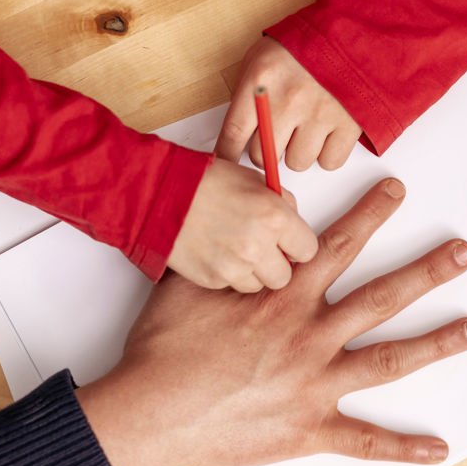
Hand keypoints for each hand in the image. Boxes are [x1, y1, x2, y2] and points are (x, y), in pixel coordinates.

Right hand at [78, 179, 466, 465]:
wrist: (153, 410)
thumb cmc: (164, 348)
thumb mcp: (189, 282)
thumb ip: (227, 251)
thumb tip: (247, 214)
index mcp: (283, 297)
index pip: (337, 245)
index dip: (370, 214)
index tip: (397, 191)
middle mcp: (309, 335)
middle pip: (381, 296)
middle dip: (426, 272)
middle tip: (463, 253)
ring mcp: (314, 384)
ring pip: (387, 360)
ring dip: (434, 344)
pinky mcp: (308, 429)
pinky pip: (363, 440)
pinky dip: (401, 447)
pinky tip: (437, 448)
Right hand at [165, 158, 317, 291]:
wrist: (158, 194)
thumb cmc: (202, 181)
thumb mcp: (254, 180)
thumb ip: (281, 204)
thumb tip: (293, 222)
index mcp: (274, 217)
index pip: (308, 250)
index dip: (297, 246)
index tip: (288, 242)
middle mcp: (257, 245)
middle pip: (285, 276)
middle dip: (276, 264)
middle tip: (262, 248)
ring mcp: (234, 266)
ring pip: (258, 285)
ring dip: (251, 271)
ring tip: (234, 248)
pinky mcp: (212, 279)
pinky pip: (231, 284)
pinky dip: (227, 273)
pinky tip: (216, 252)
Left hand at [218, 37, 363, 172]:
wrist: (353, 29)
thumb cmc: (305, 44)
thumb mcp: (262, 57)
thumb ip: (247, 94)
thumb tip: (237, 135)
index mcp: (261, 81)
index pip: (233, 134)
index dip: (228, 153)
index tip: (230, 158)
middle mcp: (289, 100)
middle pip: (263, 155)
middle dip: (266, 148)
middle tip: (277, 133)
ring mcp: (320, 114)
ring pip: (296, 162)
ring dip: (299, 151)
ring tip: (306, 128)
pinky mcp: (349, 124)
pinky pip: (329, 162)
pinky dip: (327, 153)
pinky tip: (327, 133)